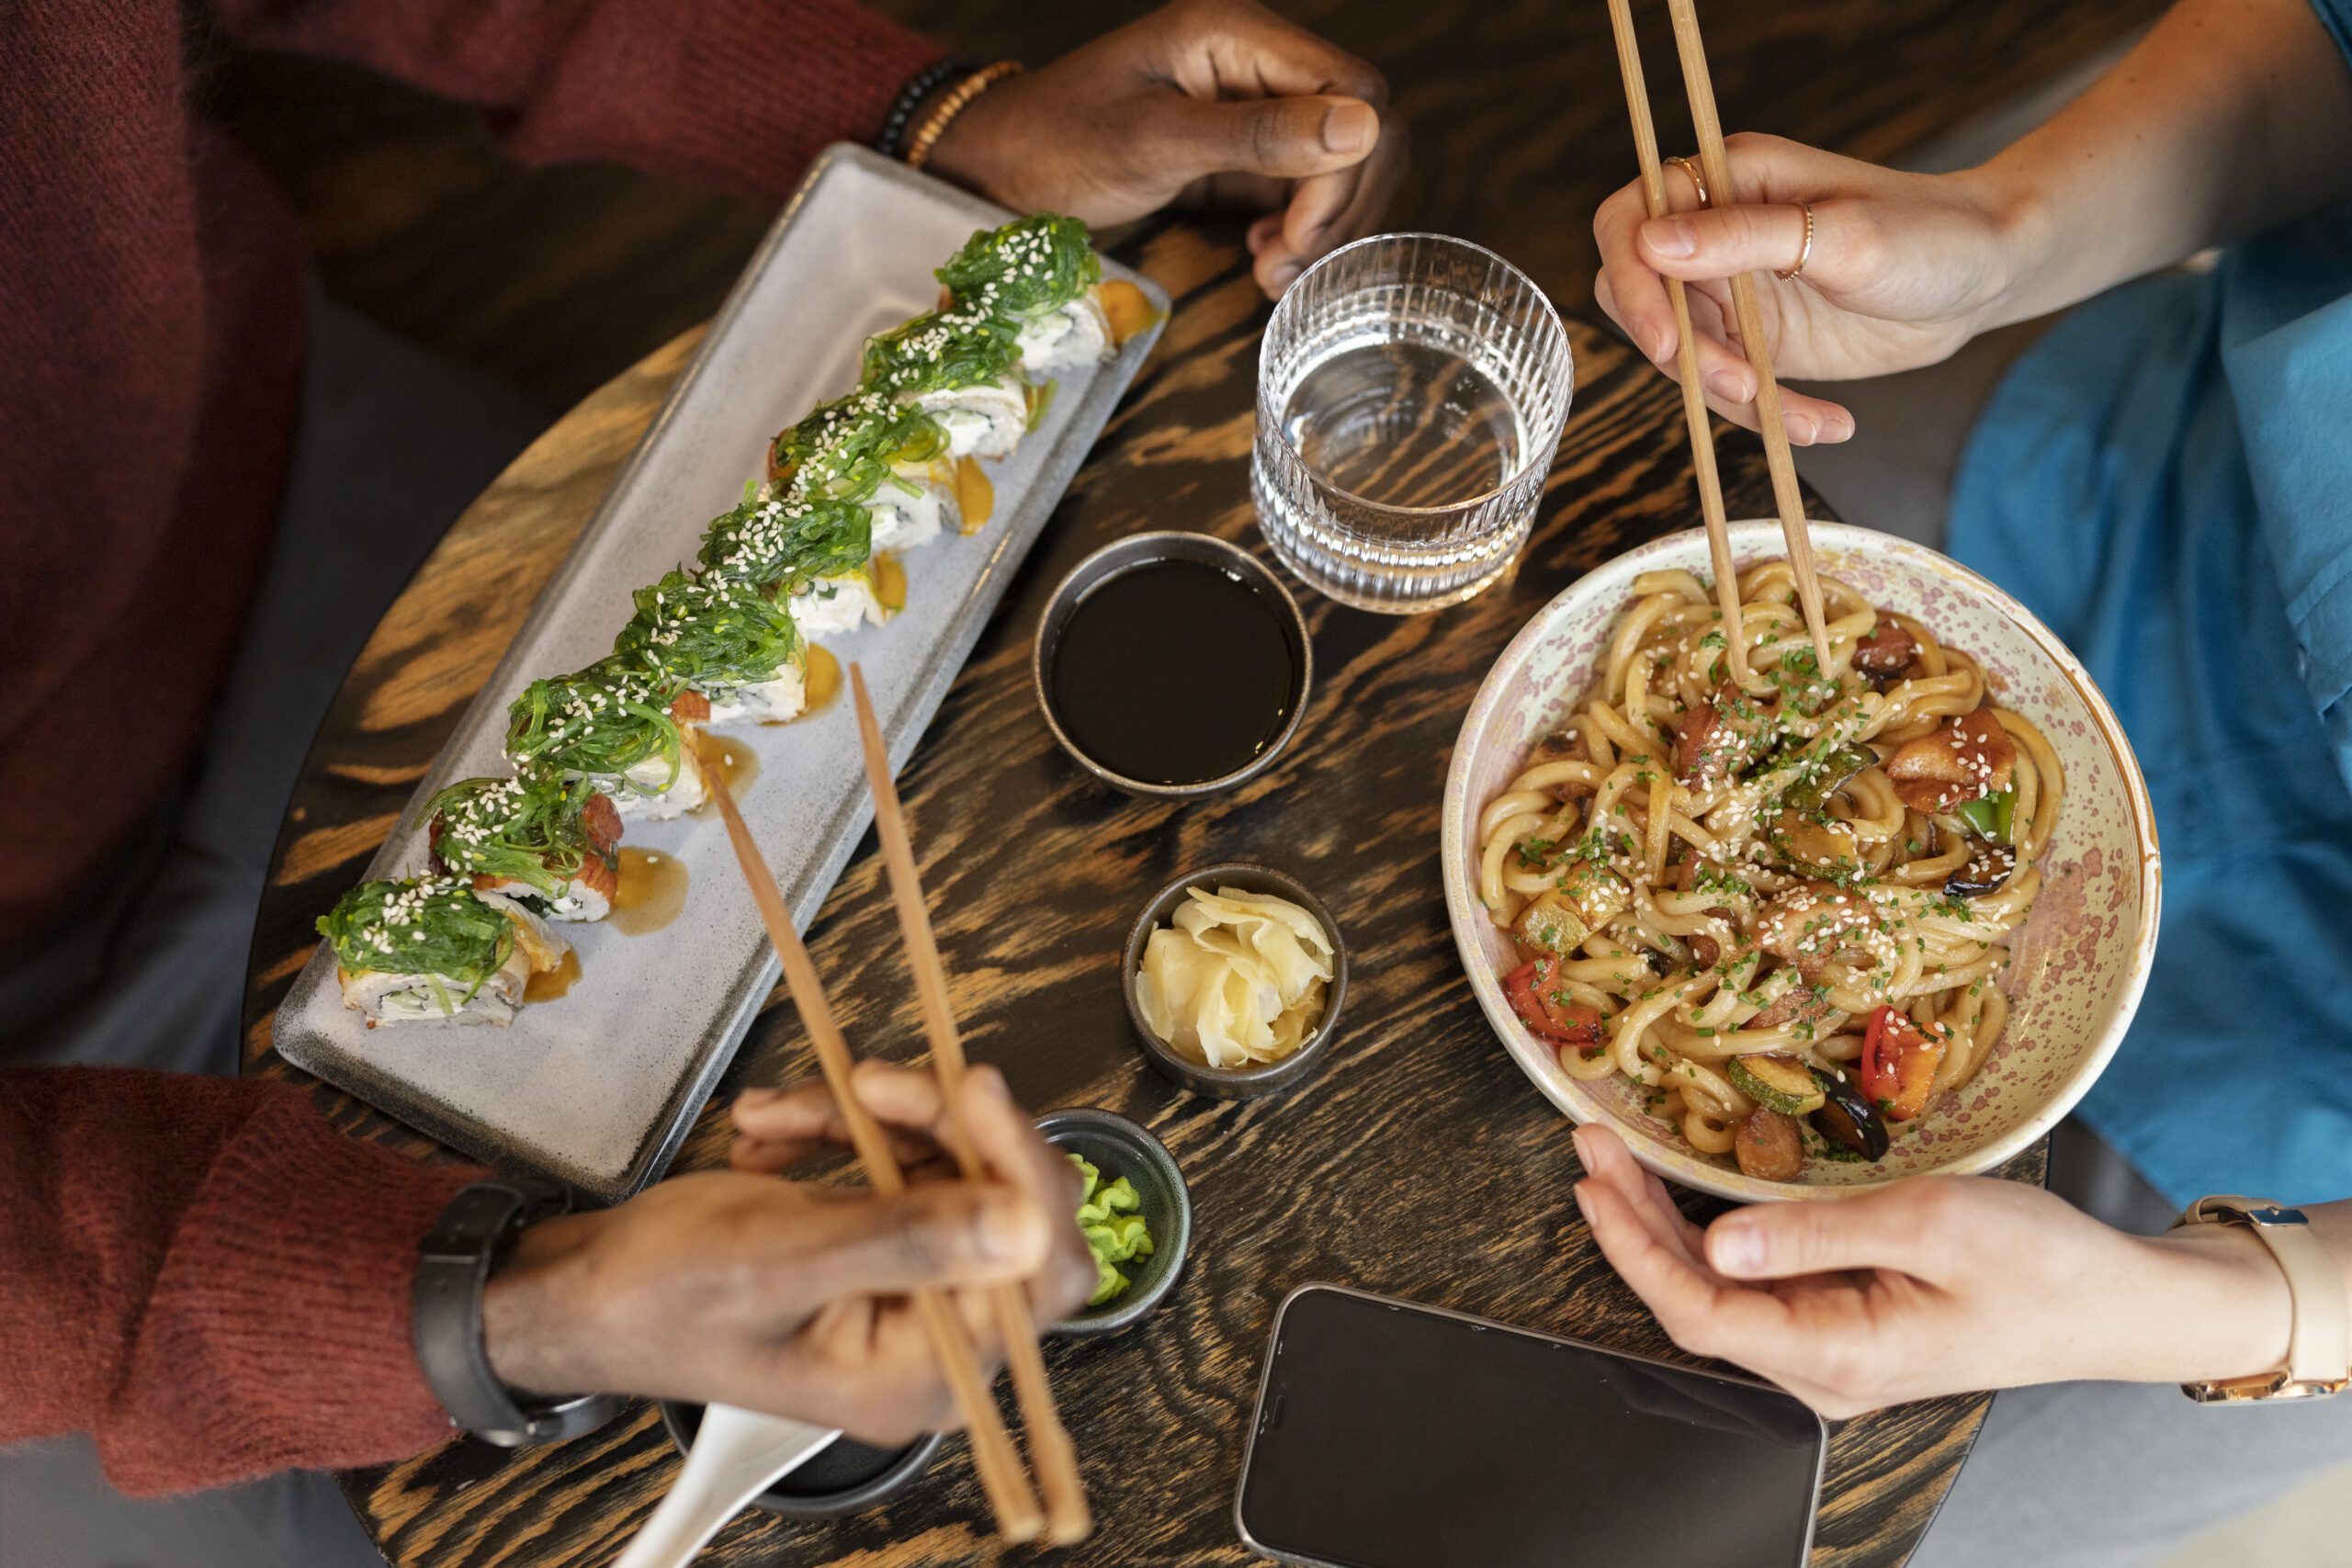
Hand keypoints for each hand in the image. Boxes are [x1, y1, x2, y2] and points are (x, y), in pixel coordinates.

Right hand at [481, 1063, 1093, 1446]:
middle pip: (1010, 1206)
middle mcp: (935, 1339)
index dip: (1019, 1169)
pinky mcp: (888, 1239)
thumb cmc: (656, 1297)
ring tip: (782, 1111)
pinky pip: (909, 1159)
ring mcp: (914, 1284)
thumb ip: (902, 1243)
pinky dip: (849, 1125)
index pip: (1035, 1271)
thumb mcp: (774, 1262)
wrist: (583, 1289)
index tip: (971, 1088)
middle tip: (867, 1080)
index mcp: (923, 1373)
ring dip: (876, 1117)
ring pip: (958, 1166)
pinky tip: (776, 1126)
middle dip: (944, 1128)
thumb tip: (1024, 1225)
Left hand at [927, 0, 1407, 297]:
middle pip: (1364, 129)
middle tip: (1287, 266)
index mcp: (1238, 34)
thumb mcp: (1155, 141)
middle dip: (1339, 207)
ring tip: (1273, 272)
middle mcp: (1258, 63)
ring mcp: (1256, 109)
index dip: (1346, 170)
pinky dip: (1298, 233)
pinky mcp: (1246, 155)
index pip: (1354, 90)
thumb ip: (1260, 135)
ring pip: (1343, 167)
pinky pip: (1306, 192)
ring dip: (1323, 229)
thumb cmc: (1059, 143)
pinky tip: (1263, 258)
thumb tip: (1364, 127)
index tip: (1300, 235)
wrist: (1001, 172)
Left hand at [1570, 1124, 2291, 1417]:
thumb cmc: (2041, 1262)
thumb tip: (1716, 1236)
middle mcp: (1821, 1370)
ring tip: (1614, 1156)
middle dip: (1632, 1222)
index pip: (1698, 1312)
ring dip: (1662, 1224)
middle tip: (1588, 1143)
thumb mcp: (1927, 1224)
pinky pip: (1753, 1284)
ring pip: (1717, 1291)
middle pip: (1695, 1300)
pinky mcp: (1841, 1324)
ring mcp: (1829, 1351)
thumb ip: (1813, 1233)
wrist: (2115, 1301)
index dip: (1634, 1247)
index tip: (1593, 1180)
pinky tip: (1679, 1188)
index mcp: (1838, 1357)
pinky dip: (1708, 1232)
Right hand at [1591, 134, 2028, 444]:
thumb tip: (1651, 243)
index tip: (1665, 339)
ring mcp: (1734, 291)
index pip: (1629, 221)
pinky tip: (1824, 425)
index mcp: (1728, 181)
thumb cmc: (1930, 234)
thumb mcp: (1842, 237)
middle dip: (1681, 353)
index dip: (1629, 280)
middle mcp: (1717, 233)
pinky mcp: (1756, 341)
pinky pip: (1729, 389)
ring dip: (1728, 397)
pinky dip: (1768, 417)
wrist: (1988, 276)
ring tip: (1799, 417)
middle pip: (1641, 298)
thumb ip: (1746, 239)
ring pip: (1681, 356)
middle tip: (1741, 385)